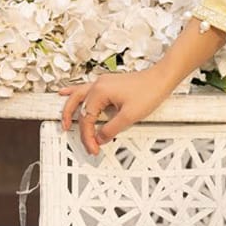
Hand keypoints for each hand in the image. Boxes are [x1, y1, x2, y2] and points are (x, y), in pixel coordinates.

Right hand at [58, 67, 172, 155]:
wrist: (161, 78)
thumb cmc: (149, 92)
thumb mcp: (129, 116)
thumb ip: (111, 129)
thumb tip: (100, 138)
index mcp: (99, 92)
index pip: (87, 119)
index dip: (88, 136)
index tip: (93, 147)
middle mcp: (98, 85)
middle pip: (77, 106)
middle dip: (75, 124)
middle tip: (73, 137)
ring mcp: (102, 83)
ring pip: (78, 96)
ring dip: (69, 108)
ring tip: (64, 120)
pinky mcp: (108, 83)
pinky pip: (85, 89)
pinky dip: (75, 93)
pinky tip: (67, 92)